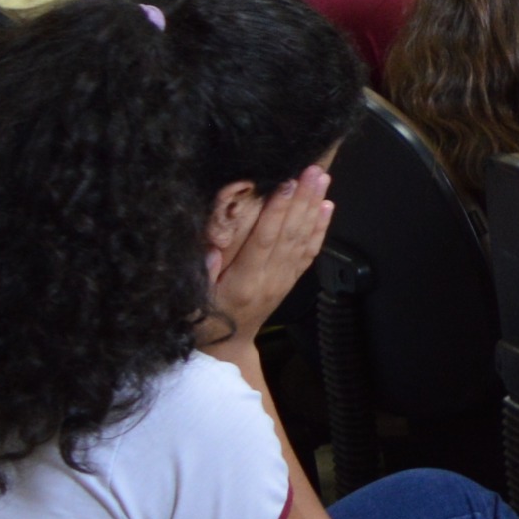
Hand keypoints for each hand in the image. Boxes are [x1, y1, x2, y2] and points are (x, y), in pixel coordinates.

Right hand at [208, 167, 331, 339]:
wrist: (226, 348)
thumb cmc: (203, 322)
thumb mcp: (191, 304)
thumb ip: (201, 276)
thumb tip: (210, 251)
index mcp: (243, 283)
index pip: (264, 241)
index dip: (276, 212)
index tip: (285, 184)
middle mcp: (269, 280)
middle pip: (289, 234)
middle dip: (302, 199)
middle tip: (312, 171)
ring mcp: (283, 281)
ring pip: (302, 239)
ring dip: (314, 207)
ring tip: (322, 179)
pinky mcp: (290, 281)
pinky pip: (309, 252)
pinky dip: (320, 228)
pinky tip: (327, 206)